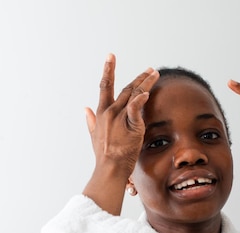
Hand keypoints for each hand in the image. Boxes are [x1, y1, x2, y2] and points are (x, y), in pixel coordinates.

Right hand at [83, 54, 159, 214]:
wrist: (109, 168)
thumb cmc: (103, 155)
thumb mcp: (93, 135)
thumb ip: (90, 121)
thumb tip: (85, 109)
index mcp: (101, 113)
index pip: (105, 87)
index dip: (108, 70)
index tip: (111, 57)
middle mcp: (110, 112)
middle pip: (126, 88)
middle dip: (139, 77)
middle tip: (150, 69)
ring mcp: (119, 118)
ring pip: (135, 94)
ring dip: (146, 83)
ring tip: (155, 74)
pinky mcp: (131, 125)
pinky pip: (137, 108)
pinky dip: (141, 99)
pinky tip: (147, 91)